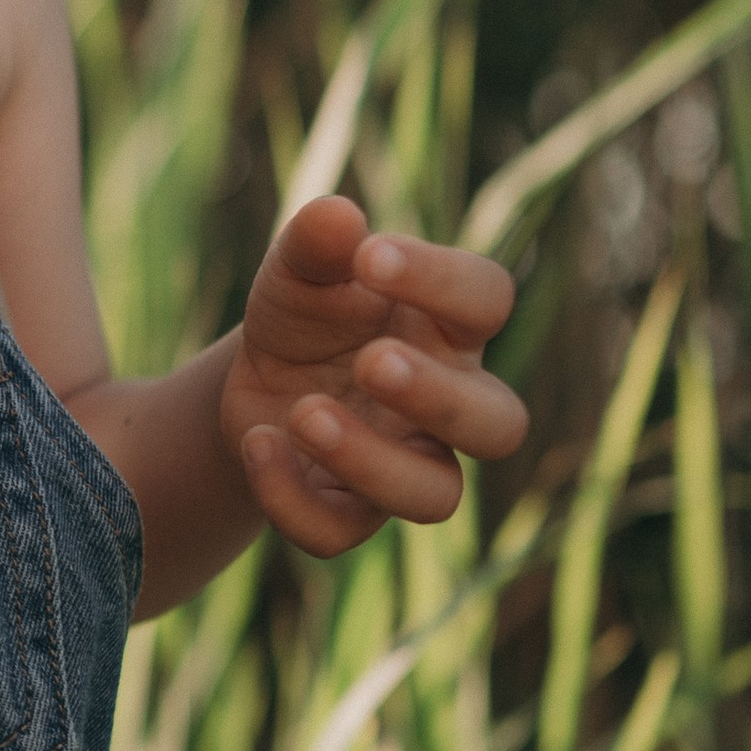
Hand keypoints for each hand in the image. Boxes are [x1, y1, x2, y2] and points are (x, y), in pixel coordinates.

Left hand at [220, 194, 527, 556]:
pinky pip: (340, 533)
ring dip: (371, 461)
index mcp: (449, 328)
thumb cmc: (305, 313)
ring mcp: (404, 464)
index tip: (370, 257)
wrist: (251, 378)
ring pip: (436, 497)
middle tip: (371, 361)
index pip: (487, 298)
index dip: (442, 280)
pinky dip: (291, 496)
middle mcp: (446, 403)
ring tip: (303, 412)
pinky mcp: (349, 512)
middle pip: (498, 423)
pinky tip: (257, 441)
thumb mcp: (296, 271)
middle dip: (438, 397)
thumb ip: (314, 242)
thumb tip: (339, 217)